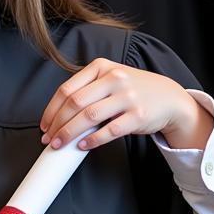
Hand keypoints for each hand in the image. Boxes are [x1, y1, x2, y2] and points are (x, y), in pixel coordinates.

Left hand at [40, 58, 213, 151]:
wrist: (170, 98)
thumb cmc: (134, 90)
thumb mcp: (111, 79)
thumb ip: (88, 90)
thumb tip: (58, 116)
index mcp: (101, 67)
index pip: (67, 89)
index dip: (51, 110)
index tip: (44, 125)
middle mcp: (114, 78)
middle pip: (75, 103)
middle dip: (57, 123)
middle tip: (49, 138)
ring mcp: (127, 97)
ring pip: (89, 116)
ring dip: (69, 133)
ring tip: (60, 144)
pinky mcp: (138, 116)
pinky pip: (110, 130)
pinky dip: (93, 140)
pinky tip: (83, 145)